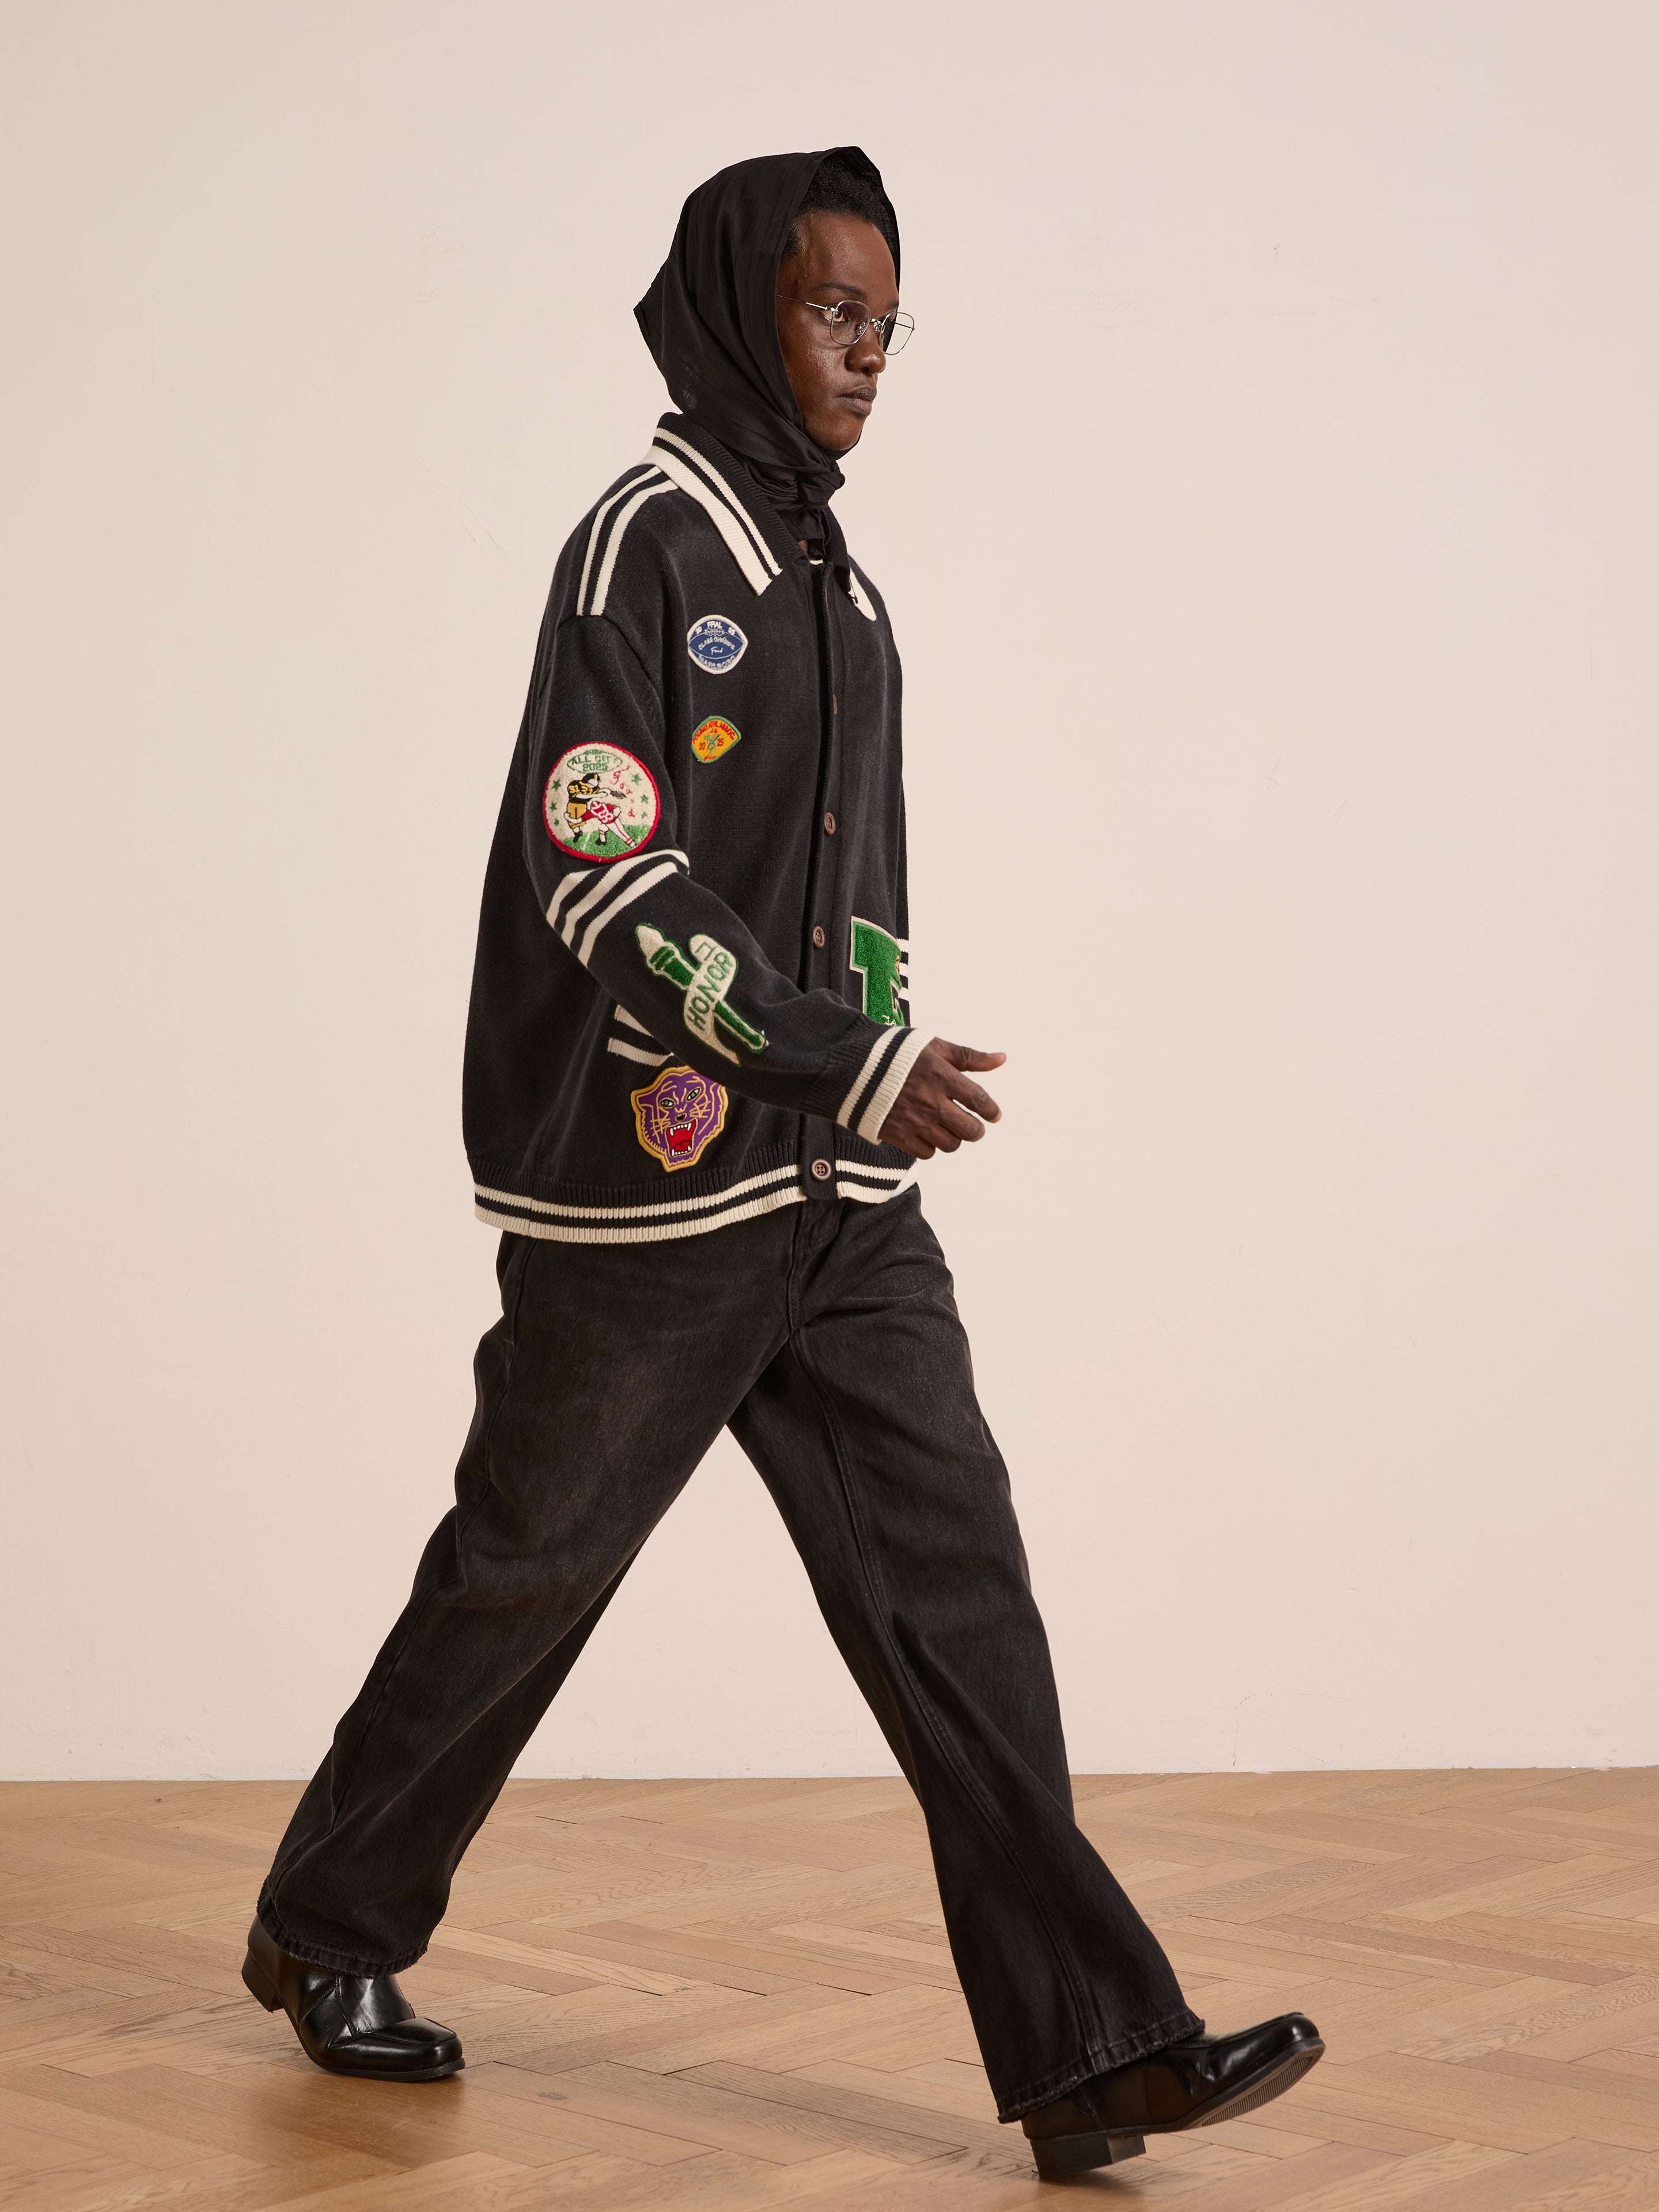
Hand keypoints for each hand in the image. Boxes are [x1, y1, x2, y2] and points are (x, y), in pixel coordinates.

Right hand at [878, 1037, 1005, 1159]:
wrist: (851, 1068)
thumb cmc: (896, 1053)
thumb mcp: (933, 1046)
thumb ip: (969, 1056)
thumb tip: (1002, 1058)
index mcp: (941, 1076)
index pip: (979, 1100)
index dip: (991, 1111)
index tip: (994, 1115)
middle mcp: (931, 1101)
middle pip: (970, 1130)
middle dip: (976, 1130)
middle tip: (972, 1125)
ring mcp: (914, 1121)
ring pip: (951, 1144)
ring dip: (954, 1138)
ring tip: (948, 1128)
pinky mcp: (898, 1136)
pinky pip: (928, 1153)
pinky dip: (932, 1147)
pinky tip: (927, 1134)